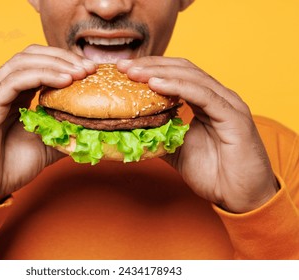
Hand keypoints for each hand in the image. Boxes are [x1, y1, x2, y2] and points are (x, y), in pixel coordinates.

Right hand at [0, 45, 96, 202]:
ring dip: (56, 64)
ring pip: (24, 62)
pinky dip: (42, 75)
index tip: (91, 70)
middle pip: (32, 55)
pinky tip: (64, 80)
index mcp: (14, 93)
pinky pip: (15, 80)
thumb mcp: (48, 145)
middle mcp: (1, 87)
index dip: (65, 62)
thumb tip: (92, 126)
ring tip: (80, 73)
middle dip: (64, 57)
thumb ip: (65, 131)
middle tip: (89, 67)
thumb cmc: (11, 167)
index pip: (39, 63)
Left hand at [118, 57, 277, 212]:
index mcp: (206, 101)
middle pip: (181, 69)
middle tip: (122, 66)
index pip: (176, 75)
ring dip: (159, 72)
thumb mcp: (177, 150)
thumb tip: (132, 131)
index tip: (123, 70)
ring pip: (191, 77)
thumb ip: (159, 136)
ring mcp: (227, 104)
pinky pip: (203, 95)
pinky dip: (178, 87)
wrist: (240, 197)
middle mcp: (217, 97)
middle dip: (150, 65)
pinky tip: (156, 84)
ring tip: (134, 72)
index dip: (150, 69)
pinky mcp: (234, 116)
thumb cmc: (214, 173)